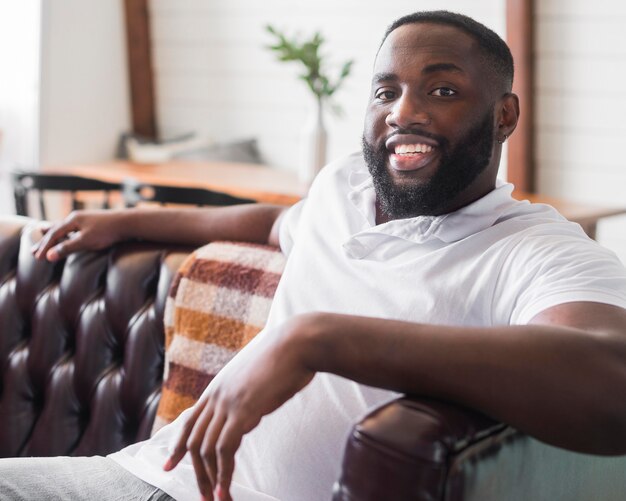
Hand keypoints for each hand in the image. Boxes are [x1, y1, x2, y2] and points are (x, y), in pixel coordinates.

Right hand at [30, 209, 129, 260]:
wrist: (128, 222)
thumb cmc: (107, 232)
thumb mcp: (85, 242)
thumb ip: (67, 248)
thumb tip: (48, 255)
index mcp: (72, 221)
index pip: (53, 235)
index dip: (44, 247)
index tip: (36, 258)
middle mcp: (76, 217)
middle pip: (55, 230)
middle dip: (44, 241)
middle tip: (33, 251)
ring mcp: (85, 219)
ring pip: (64, 227)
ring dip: (53, 233)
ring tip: (43, 232)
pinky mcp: (93, 222)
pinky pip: (74, 227)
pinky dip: (66, 232)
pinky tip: (68, 234)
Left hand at [164, 318, 315, 500]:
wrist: (297, 343)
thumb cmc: (285, 357)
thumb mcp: (257, 375)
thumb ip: (246, 392)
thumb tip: (249, 409)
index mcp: (218, 387)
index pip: (189, 421)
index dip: (177, 445)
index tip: (169, 464)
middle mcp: (217, 395)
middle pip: (195, 440)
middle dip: (196, 472)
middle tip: (203, 496)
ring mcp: (227, 402)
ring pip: (206, 449)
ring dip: (210, 479)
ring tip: (218, 500)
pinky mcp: (242, 410)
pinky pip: (225, 449)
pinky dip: (223, 473)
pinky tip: (226, 489)